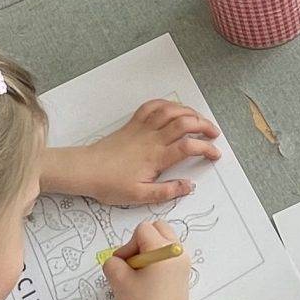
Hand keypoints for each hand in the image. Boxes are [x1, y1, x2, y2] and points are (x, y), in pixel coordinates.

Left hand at [49, 99, 223, 204]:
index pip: (188, 147)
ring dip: (189, 112)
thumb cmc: (110, 184)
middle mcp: (152, 138)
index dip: (206, 149)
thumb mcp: (139, 196)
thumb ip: (167, 191)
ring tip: (199, 119)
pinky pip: (152, 106)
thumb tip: (189, 186)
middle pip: (185, 123)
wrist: (85, 170)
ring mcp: (142, 127)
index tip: (214, 155)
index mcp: (156, 157)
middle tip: (214, 134)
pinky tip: (174, 108)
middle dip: (204, 125)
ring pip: (171, 110)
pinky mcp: (133, 123)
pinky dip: (167, 104)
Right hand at [104, 219, 190, 299]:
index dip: (128, 245)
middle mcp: (179, 251)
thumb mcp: (119, 281)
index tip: (125, 266)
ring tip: (141, 275)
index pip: (143, 230)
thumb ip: (113, 262)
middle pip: (158, 228)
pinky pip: (169, 254)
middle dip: (141, 242)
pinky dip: (158, 260)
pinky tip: (150, 281)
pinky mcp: (184, 273)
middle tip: (133, 266)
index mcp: (165, 249)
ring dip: (149, 250)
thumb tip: (120, 260)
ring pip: (164, 240)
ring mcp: (185, 262)